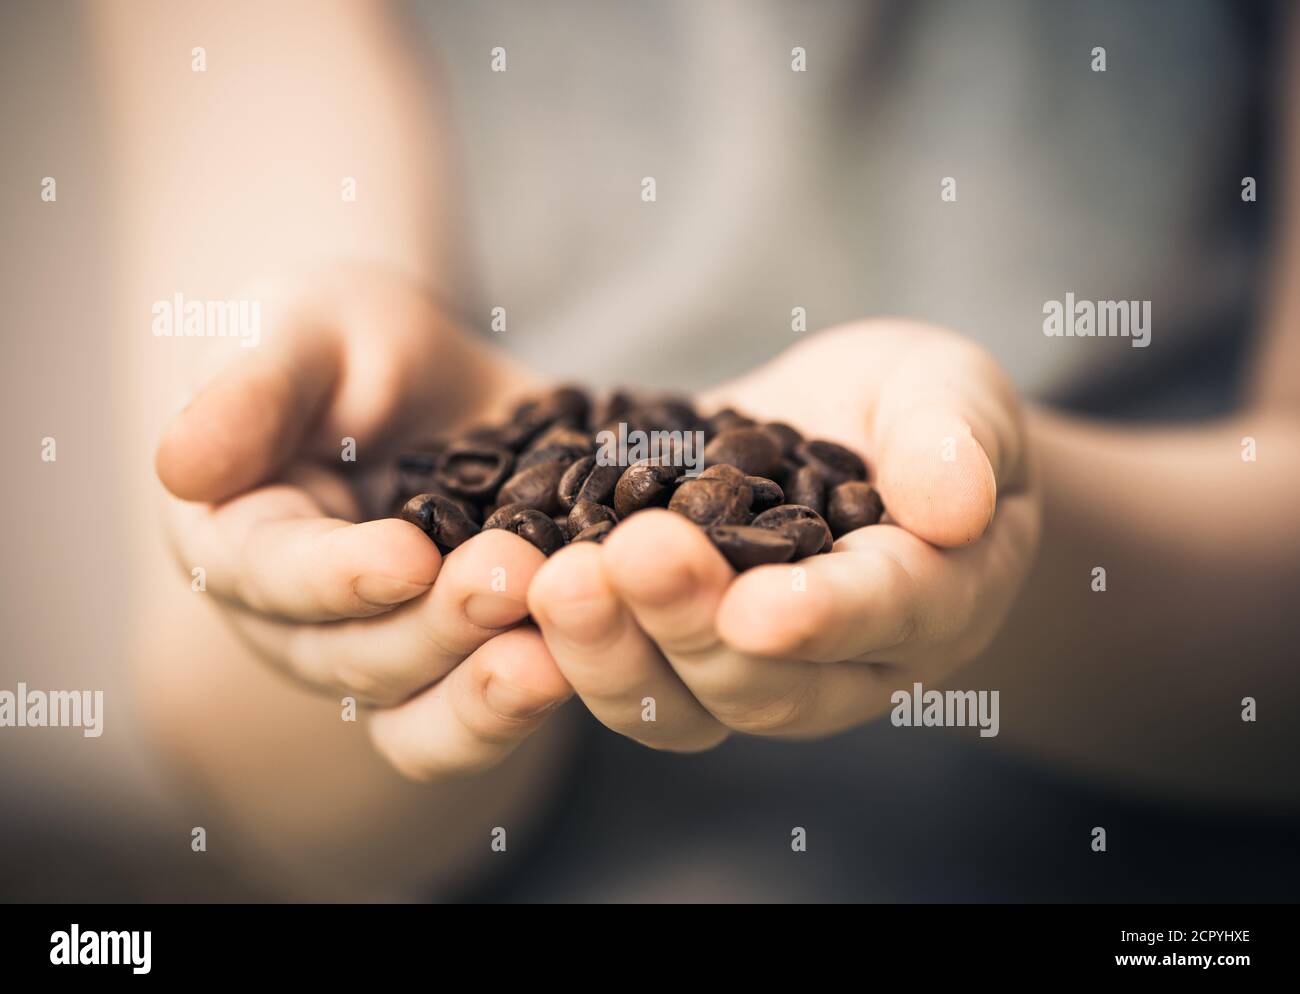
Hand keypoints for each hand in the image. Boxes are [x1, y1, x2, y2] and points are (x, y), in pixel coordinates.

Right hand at [156, 266, 572, 779]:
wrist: (428, 381)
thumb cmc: (343, 343)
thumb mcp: (299, 328)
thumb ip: (251, 387)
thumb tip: (180, 465)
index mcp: (240, 541)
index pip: (273, 574)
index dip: (337, 574)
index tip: (407, 554)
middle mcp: (305, 622)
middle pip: (359, 656)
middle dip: (438, 626)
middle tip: (516, 579)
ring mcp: (389, 652)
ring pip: (423, 709)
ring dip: (488, 691)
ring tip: (558, 654)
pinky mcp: (468, 662)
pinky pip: (487, 714)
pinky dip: (532, 701)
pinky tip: (586, 664)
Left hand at [527, 320, 1040, 748]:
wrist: (847, 432)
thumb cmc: (918, 412)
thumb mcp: (952, 396)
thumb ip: (955, 439)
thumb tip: (956, 505)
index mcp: (927, 603)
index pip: (885, 616)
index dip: (826, 617)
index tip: (761, 605)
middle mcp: (834, 664)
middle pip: (763, 682)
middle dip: (690, 626)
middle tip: (625, 559)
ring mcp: (744, 668)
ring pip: (678, 704)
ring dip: (611, 650)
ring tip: (552, 578)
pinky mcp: (667, 647)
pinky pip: (616, 671)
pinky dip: (562, 641)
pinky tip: (509, 577)